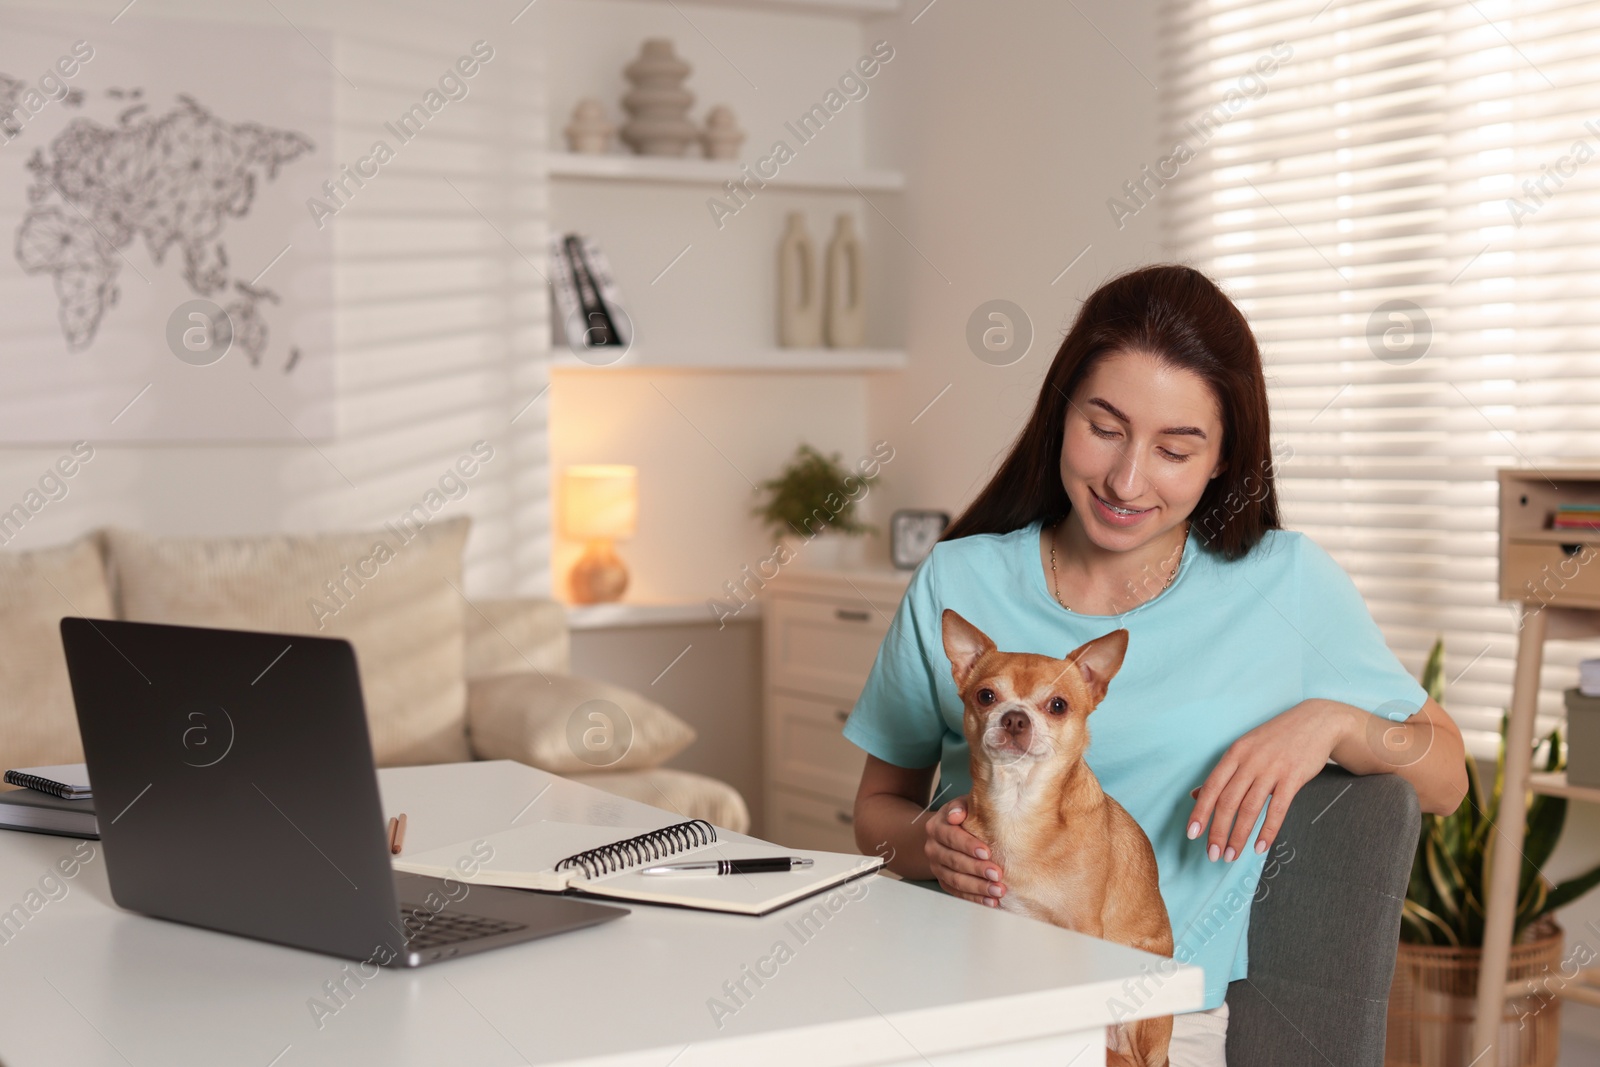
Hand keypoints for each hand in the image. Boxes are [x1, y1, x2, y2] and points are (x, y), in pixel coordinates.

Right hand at [924, 793, 1005, 905]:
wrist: (948, 831)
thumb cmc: (964, 816)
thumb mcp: (963, 804)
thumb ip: (962, 806)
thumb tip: (958, 814)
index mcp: (936, 827)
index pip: (951, 837)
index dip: (968, 845)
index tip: (987, 852)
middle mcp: (933, 848)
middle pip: (954, 861)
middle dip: (977, 870)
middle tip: (998, 875)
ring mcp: (937, 867)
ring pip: (956, 880)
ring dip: (978, 887)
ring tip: (999, 891)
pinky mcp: (943, 881)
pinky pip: (958, 893)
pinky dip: (975, 898)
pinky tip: (991, 902)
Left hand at [1185, 701, 1354, 862]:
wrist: (1316, 722)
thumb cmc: (1276, 738)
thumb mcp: (1245, 749)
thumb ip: (1223, 773)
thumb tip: (1195, 795)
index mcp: (1234, 753)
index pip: (1211, 787)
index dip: (1200, 812)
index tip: (1192, 834)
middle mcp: (1249, 761)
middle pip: (1228, 801)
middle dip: (1218, 831)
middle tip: (1212, 855)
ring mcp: (1272, 769)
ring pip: (1250, 808)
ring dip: (1239, 836)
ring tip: (1231, 855)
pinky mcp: (1293, 777)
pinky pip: (1278, 809)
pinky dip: (1267, 830)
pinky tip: (1260, 847)